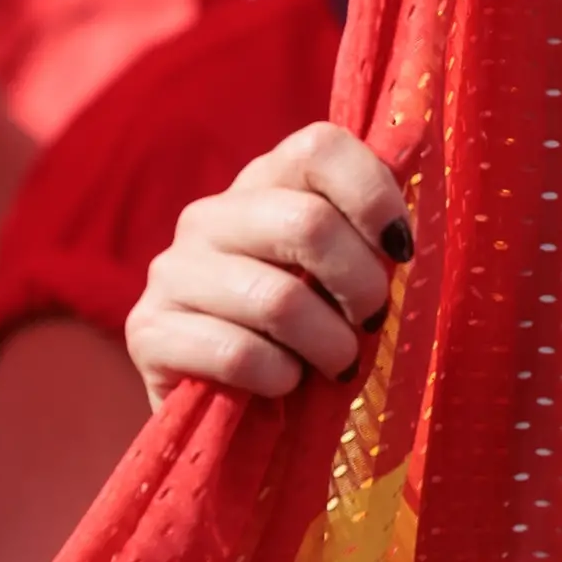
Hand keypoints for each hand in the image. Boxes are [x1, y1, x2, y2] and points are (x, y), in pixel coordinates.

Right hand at [125, 122, 411, 404]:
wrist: (226, 413)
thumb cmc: (303, 336)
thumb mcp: (337, 276)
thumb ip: (366, 228)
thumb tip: (415, 167)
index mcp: (260, 184)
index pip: (318, 147)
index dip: (373, 195)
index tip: (400, 250)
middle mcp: (208, 216)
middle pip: (308, 223)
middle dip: (361, 285)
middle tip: (370, 323)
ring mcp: (171, 271)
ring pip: (277, 299)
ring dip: (328, 345)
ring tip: (337, 366)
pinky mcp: (147, 331)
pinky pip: (237, 352)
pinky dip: (278, 379)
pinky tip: (283, 386)